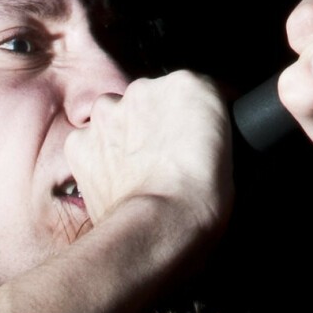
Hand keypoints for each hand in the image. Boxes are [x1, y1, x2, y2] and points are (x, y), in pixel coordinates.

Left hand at [64, 69, 232, 237]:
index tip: (199, 138)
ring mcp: (107, 113)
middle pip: (151, 101)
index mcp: (188, 85)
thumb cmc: (200, 199)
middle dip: (158, 124)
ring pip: (116, 118)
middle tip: (169, 160)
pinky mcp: (80, 141)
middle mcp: (143, 89)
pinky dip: (99, 159)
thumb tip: (200, 140)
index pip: (194, 91)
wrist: (158, 227)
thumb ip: (210, 130)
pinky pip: (88, 144)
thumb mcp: (232, 155)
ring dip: (126, 137)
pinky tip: (116, 181)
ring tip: (139, 172)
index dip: (198, 117)